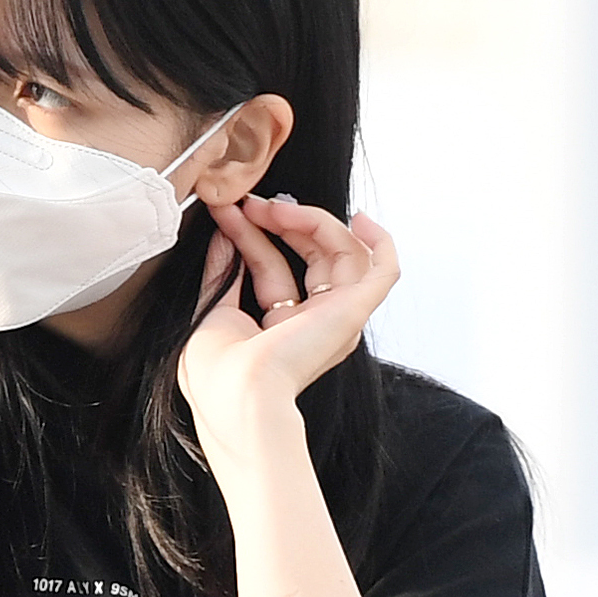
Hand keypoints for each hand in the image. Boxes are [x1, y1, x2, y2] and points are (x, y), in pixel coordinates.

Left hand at [177, 196, 399, 478]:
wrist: (236, 393)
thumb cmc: (216, 373)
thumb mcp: (213, 311)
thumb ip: (222, 273)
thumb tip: (225, 234)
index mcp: (282, 330)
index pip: (273, 268)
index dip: (253, 235)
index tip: (229, 211)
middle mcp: (315, 325)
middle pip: (311, 256)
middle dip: (283, 223)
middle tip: (251, 203)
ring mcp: (337, 318)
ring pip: (342, 253)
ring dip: (311, 221)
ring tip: (275, 207)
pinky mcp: (353, 311)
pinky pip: (384, 271)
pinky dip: (380, 241)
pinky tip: (360, 218)